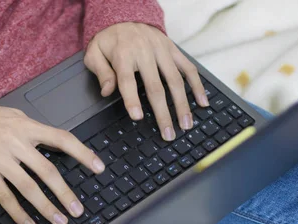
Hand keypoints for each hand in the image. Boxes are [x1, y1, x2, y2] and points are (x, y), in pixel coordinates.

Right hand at [0, 103, 104, 223]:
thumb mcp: (14, 116)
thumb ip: (34, 130)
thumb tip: (56, 144)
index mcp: (27, 127)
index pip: (62, 139)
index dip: (83, 154)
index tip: (98, 167)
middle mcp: (16, 144)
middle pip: (47, 171)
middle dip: (65, 192)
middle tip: (78, 210)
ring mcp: (1, 160)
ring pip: (28, 188)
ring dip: (46, 207)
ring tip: (60, 221)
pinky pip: (6, 197)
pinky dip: (19, 214)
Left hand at [85, 22, 208, 140]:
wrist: (124, 16)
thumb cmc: (108, 41)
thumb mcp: (94, 53)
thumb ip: (101, 73)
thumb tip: (106, 92)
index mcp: (123, 55)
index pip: (128, 80)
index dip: (132, 100)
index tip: (137, 117)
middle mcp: (145, 52)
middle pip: (156, 86)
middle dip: (163, 113)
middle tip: (168, 134)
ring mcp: (162, 50)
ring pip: (175, 80)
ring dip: (183, 104)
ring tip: (186, 124)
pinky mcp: (173, 49)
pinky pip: (188, 68)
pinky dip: (197, 85)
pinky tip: (202, 102)